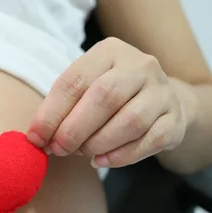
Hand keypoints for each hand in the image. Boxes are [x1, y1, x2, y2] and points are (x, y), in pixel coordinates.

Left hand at [27, 37, 189, 167]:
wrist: (162, 100)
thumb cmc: (110, 96)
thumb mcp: (85, 90)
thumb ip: (62, 109)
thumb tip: (38, 138)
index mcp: (109, 52)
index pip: (74, 81)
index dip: (51, 113)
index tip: (36, 138)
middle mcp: (140, 65)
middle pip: (104, 97)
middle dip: (74, 129)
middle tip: (58, 149)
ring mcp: (162, 91)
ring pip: (130, 121)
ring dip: (98, 143)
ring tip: (83, 153)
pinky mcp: (176, 118)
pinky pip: (149, 140)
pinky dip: (121, 156)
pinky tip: (102, 160)